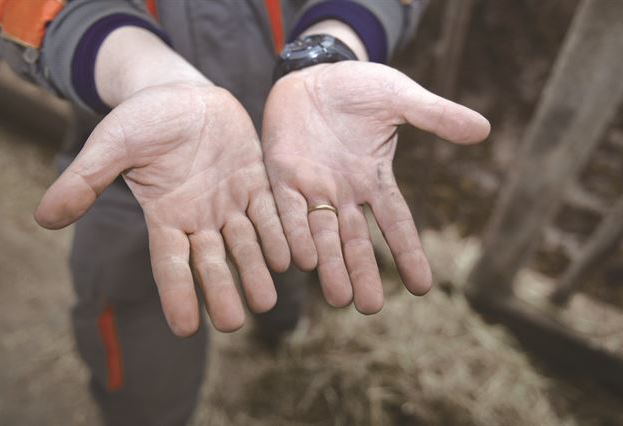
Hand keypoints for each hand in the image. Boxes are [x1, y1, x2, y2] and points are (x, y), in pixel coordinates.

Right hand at [35, 82, 289, 335]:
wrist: (181, 92)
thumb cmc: (142, 119)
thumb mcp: (111, 145)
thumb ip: (84, 181)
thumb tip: (42, 217)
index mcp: (165, 216)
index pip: (169, 264)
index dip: (177, 294)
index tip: (185, 329)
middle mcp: (200, 218)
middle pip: (212, 262)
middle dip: (222, 290)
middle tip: (235, 322)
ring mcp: (230, 202)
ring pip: (246, 244)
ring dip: (256, 271)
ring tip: (267, 300)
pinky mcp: (255, 182)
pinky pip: (270, 212)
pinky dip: (280, 233)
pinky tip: (291, 257)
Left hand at [262, 61, 489, 313]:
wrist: (314, 72)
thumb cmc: (359, 88)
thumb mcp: (401, 99)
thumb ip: (436, 116)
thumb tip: (484, 130)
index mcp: (374, 179)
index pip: (396, 223)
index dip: (408, 253)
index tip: (422, 288)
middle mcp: (344, 193)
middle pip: (355, 241)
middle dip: (362, 273)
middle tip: (369, 307)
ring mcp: (312, 187)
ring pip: (322, 235)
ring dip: (329, 266)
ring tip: (339, 298)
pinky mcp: (281, 175)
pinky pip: (286, 210)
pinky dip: (293, 234)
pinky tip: (300, 261)